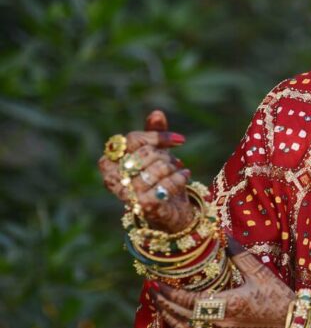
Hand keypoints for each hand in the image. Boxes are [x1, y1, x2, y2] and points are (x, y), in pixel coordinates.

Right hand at [98, 109, 195, 231]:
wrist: (167, 214)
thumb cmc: (157, 181)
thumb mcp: (156, 156)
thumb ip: (153, 135)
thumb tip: (156, 113)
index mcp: (109, 163)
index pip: (132, 140)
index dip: (157, 137)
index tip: (180, 140)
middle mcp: (113, 179)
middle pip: (146, 153)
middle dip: (166, 156)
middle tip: (175, 162)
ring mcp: (128, 194)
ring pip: (157, 168)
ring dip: (174, 167)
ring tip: (178, 171)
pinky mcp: (144, 206)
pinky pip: (166, 184)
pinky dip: (179, 178)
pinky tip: (184, 177)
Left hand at [152, 244, 294, 327]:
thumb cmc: (279, 300)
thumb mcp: (260, 273)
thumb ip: (238, 254)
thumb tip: (221, 233)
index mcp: (225, 306)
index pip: (186, 301)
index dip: (167, 292)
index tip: (155, 281)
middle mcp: (218, 325)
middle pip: (179, 317)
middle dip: (162, 304)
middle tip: (152, 291)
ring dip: (169, 318)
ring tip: (160, 305)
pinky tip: (180, 320)